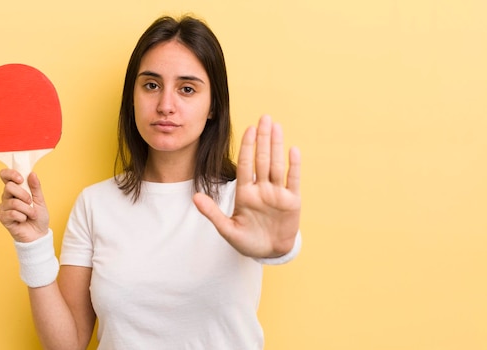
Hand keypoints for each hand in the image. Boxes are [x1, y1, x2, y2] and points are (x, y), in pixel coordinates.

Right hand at [0, 169, 49, 242]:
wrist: (38, 234)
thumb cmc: (38, 217)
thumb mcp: (40, 200)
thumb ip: (36, 187)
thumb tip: (32, 173)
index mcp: (15, 189)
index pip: (5, 176)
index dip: (11, 174)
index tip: (21, 179)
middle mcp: (7, 197)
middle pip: (9, 187)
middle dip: (24, 195)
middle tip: (31, 202)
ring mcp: (4, 207)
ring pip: (13, 202)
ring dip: (27, 209)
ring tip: (31, 215)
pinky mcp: (3, 218)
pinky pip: (12, 213)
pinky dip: (22, 217)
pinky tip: (24, 220)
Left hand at [193, 115, 300, 257]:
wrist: (269, 253)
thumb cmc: (247, 241)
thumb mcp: (227, 229)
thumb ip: (212, 213)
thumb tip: (194, 198)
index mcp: (245, 193)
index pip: (246, 165)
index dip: (247, 147)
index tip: (248, 129)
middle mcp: (262, 189)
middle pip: (262, 159)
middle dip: (263, 139)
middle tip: (264, 117)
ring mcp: (277, 194)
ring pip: (277, 165)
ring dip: (277, 146)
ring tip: (276, 126)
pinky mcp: (292, 201)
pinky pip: (293, 180)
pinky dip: (293, 166)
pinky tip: (292, 149)